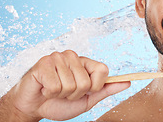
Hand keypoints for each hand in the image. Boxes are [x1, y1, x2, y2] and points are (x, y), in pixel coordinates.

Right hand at [5, 50, 129, 120]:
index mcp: (85, 63)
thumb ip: (106, 90)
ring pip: (70, 84)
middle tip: (64, 93)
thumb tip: (128, 82)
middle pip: (86, 81)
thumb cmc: (60, 103)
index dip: (95, 86)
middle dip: (75, 94)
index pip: (103, 69)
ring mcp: (58, 57)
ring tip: (53, 91)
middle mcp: (73, 56)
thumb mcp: (87, 99)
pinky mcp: (43, 63)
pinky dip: (50, 93)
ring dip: (61, 94)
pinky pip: (55, 85)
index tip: (85, 91)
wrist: (34, 107)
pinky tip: (45, 88)